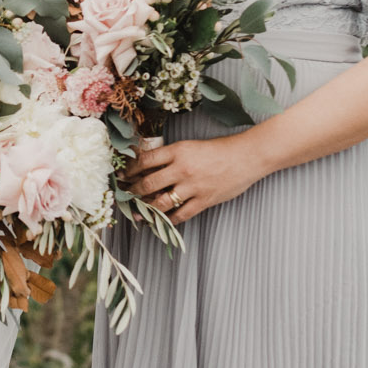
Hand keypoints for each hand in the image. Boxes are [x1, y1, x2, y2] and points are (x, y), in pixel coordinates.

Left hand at [126, 134, 262, 225]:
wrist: (246, 157)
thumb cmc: (219, 149)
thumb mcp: (190, 146)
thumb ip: (171, 156)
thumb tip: (148, 165)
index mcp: (177, 151)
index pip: (144, 160)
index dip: (129, 170)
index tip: (121, 175)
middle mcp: (182, 168)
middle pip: (148, 183)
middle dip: (132, 192)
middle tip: (124, 196)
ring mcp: (192, 186)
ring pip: (161, 202)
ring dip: (146, 210)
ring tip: (137, 213)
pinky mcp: (203, 200)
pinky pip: (180, 215)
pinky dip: (168, 220)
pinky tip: (161, 222)